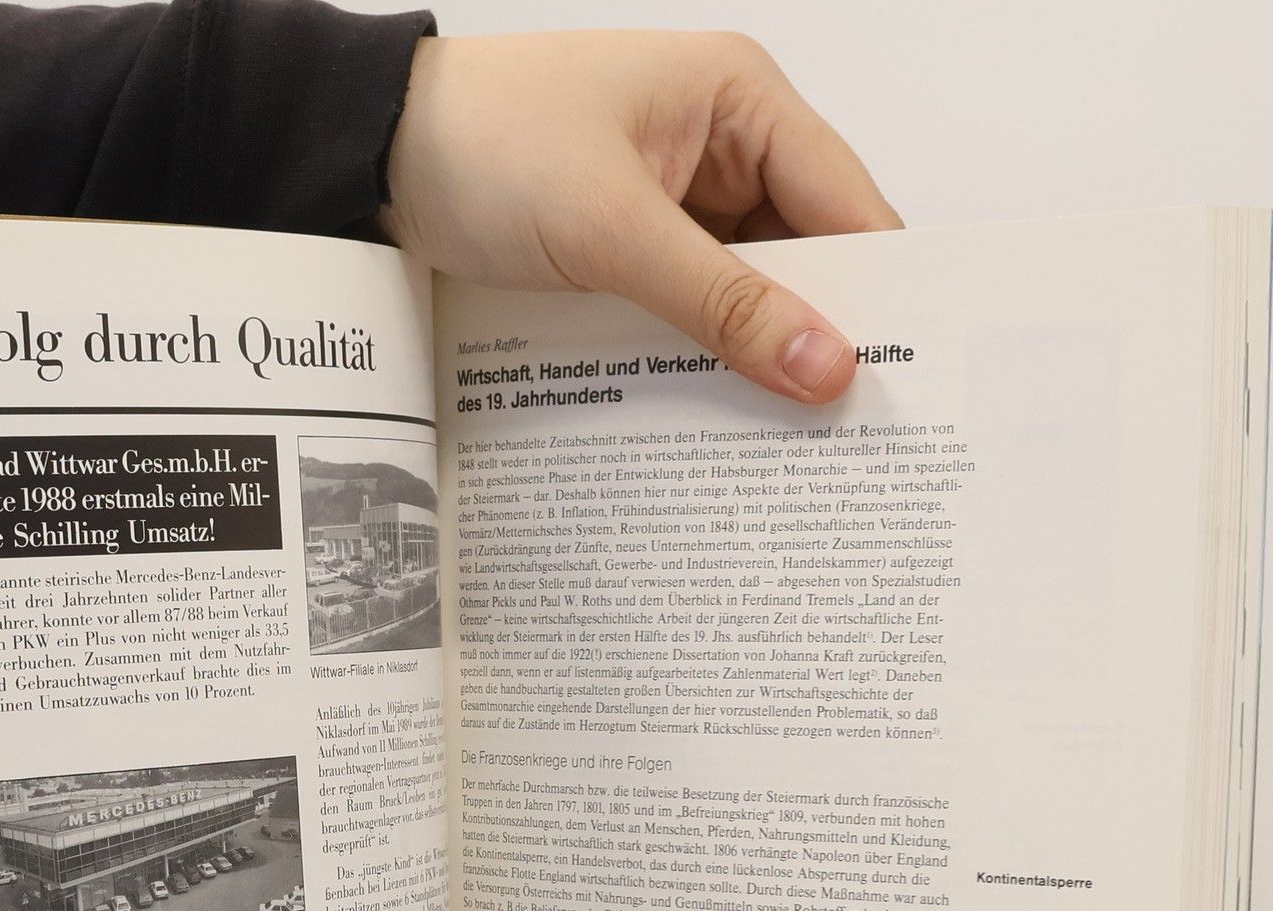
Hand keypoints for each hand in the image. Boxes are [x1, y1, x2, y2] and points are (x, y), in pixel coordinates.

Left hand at [380, 30, 900, 402]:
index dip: (882, 296)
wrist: (368, 158)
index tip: (904, 386)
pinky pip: (694, 314)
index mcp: (742, 101)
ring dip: (756, 362)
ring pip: (750, 298)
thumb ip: (722, 302)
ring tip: (791, 447)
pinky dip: (703, 363)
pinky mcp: (633, 252)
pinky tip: (716, 420)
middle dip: (820, 340)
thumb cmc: (482, 145)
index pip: (850, 206)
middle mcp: (724, 147)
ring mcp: (678, 204)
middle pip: (808, 261)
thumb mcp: (611, 228)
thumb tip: (825, 366)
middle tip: (851, 439)